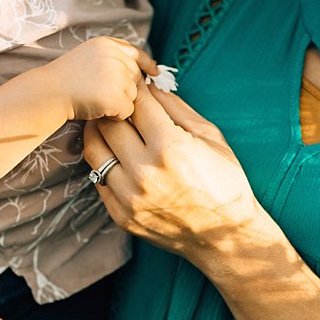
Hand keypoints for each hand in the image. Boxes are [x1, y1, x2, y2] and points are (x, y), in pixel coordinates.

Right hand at [42, 36, 159, 121]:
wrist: (47, 93)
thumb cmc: (62, 80)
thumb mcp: (86, 57)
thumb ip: (110, 58)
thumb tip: (139, 72)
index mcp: (107, 44)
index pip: (135, 52)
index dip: (146, 64)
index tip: (154, 72)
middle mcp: (115, 57)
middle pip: (135, 77)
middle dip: (124, 88)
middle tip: (101, 94)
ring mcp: (117, 77)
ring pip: (132, 96)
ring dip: (118, 102)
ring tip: (94, 100)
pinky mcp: (117, 97)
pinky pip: (127, 111)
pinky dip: (114, 115)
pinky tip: (97, 110)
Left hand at [82, 81, 260, 262]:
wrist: (225, 236)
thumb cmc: (224, 182)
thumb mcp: (210, 137)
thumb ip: (176, 108)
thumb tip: (150, 86)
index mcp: (170, 148)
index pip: (136, 105)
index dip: (133, 89)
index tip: (132, 83)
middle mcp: (144, 172)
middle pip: (108, 125)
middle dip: (111, 107)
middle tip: (114, 101)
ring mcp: (128, 196)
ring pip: (94, 151)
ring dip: (98, 133)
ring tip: (107, 125)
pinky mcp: (119, 214)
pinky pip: (98, 179)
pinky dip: (103, 162)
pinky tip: (113, 155)